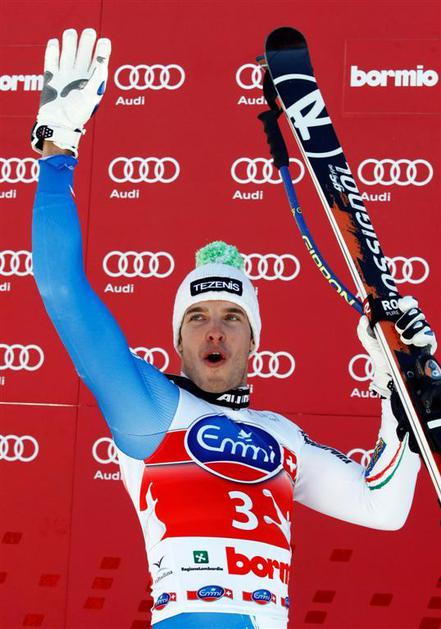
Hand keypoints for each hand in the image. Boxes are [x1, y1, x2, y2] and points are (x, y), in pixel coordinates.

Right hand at [31, 28, 110, 156]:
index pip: (99, 60)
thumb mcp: (91, 95)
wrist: (59, 123)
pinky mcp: (52, 76)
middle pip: (84, 52)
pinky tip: (55, 43)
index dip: (102, 50)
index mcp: (92, 81)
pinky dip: (53, 50)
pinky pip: (52, 59)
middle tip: (89, 33)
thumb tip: (103, 61)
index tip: (104, 42)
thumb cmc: (78, 112)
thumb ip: (97, 78)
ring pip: (68, 52)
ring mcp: (65, 75)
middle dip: (87, 41)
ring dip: (70, 41)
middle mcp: (80, 75)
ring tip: (71, 34)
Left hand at [357, 296, 436, 397]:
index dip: (406, 301)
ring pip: (423, 322)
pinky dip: (422, 336)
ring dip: (412, 328)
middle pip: (416, 311)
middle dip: (408, 316)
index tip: (400, 305)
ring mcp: (420, 333)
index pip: (408, 303)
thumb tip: (363, 318)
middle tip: (398, 327)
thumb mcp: (368, 339)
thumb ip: (363, 328)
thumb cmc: (379, 351)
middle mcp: (411, 323)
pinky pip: (430, 336)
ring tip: (403, 338)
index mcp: (398, 317)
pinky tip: (415, 341)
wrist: (386, 369)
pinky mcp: (427, 344)